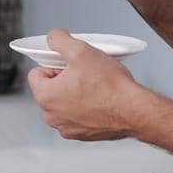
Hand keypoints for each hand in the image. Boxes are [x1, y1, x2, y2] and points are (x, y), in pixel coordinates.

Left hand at [26, 29, 144, 141]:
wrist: (136, 111)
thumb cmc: (111, 86)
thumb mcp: (81, 50)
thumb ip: (59, 40)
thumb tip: (52, 37)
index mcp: (45, 97)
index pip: (36, 73)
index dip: (54, 65)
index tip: (71, 66)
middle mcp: (51, 116)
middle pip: (50, 89)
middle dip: (64, 80)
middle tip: (85, 75)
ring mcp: (66, 128)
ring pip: (63, 103)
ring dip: (75, 94)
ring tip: (95, 88)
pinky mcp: (82, 135)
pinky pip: (77, 116)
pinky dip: (85, 108)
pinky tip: (100, 101)